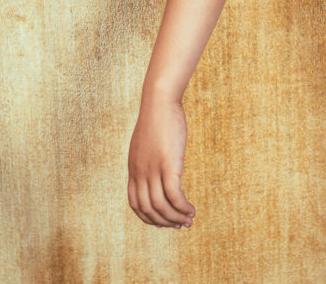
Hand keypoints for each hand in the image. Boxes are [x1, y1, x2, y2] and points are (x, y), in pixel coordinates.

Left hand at [127, 96, 195, 228]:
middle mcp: (140, 172)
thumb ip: (148, 160)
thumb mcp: (146, 143)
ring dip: (176, 217)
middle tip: (180, 225)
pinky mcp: (167, 164)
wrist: (159, 101)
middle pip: (148, 209)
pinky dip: (183, 207)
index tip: (163, 222)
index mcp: (133, 168)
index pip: (135, 204)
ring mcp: (152, 169)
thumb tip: (157, 172)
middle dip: (164, 222)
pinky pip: (174, 196)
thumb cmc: (156, 119)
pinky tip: (191, 209)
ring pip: (161, 206)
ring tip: (189, 219)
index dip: (149, 218)